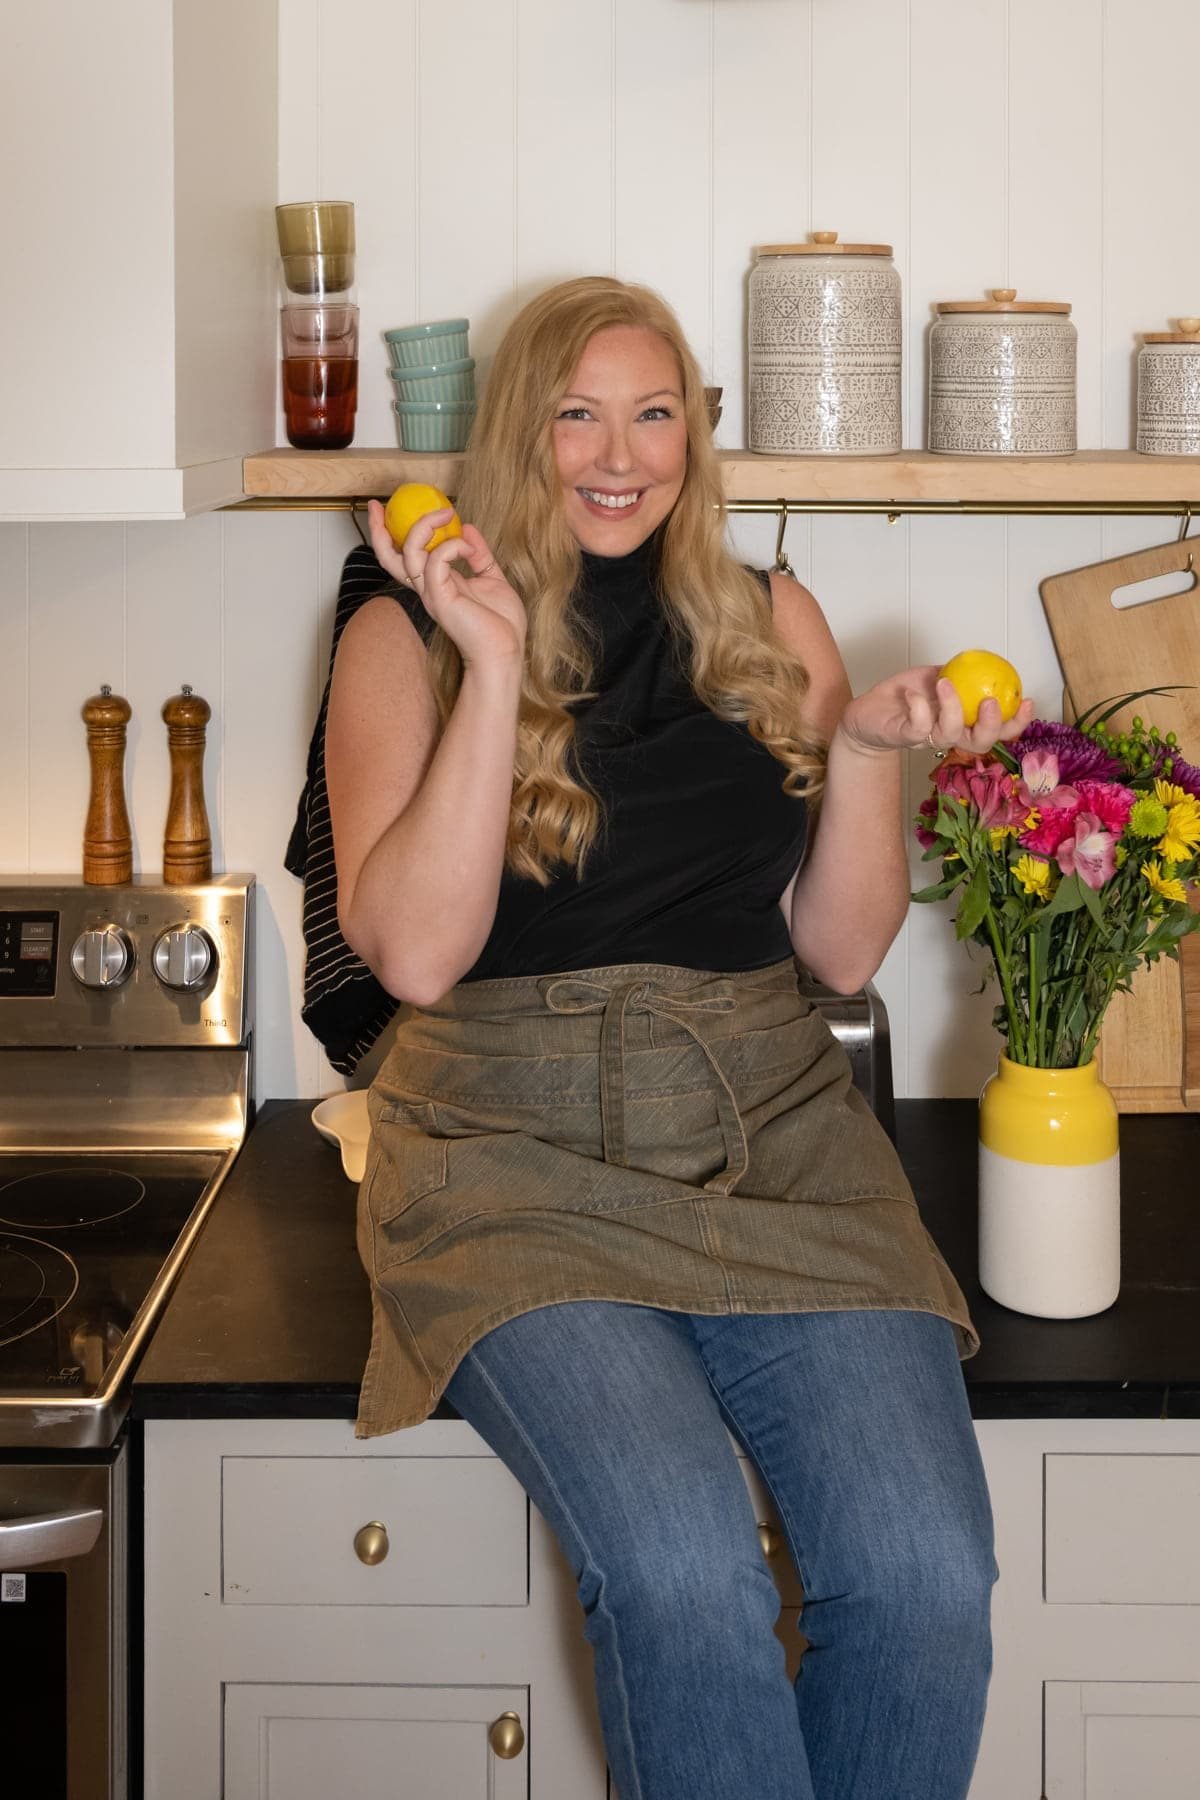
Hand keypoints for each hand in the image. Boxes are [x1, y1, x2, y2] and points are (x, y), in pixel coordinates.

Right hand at [365, 498, 526, 669]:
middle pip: (389, 558)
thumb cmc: (501, 625)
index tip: (386, 510)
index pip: (403, 558)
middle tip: (378, 504)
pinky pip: (436, 560)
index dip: (389, 535)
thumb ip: (479, 555)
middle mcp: (427, 589)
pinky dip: (452, 545)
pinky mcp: (441, 598)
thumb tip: (468, 529)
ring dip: (425, 525)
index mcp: (436, 585)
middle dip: (378, 529)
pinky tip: (468, 547)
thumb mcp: (492, 579)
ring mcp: (431, 594)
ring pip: (409, 553)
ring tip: (447, 514)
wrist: (505, 652)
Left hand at [837, 665, 1034, 757]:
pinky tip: (913, 693)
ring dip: (951, 708)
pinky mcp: (902, 737)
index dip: (1017, 722)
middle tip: (989, 702)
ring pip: (949, 735)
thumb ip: (963, 675)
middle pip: (980, 743)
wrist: (868, 712)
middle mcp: (949, 735)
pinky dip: (918, 707)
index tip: (1028, 700)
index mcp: (964, 722)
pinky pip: (916, 727)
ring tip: (944, 683)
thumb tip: (989, 662)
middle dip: (991, 726)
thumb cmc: (906, 696)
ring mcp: (926, 739)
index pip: (998, 730)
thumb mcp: (939, 678)